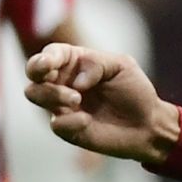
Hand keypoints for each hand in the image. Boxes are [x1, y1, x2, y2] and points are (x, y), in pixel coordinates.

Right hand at [25, 44, 180, 163]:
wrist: (148, 124)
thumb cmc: (134, 91)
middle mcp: (64, 82)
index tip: (49, 63)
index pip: (51, 54)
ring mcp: (62, 105)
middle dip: (36, 71)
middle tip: (52, 76)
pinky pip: (56, 123)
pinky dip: (70, 121)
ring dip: (52, 94)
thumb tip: (76, 80)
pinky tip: (87, 120)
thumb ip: (97, 63)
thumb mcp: (122, 66)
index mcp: (75, 62)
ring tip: (77, 99)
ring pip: (34, 94)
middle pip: (34, 73)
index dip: (44, 57)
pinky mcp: (67, 128)